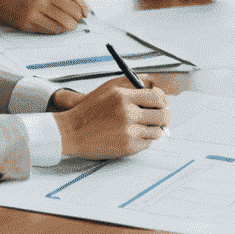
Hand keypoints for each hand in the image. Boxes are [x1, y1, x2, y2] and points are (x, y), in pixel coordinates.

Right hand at [0, 0, 87, 33]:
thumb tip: (84, 10)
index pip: (73, 4)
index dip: (81, 11)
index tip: (82, 13)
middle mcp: (39, 0)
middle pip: (69, 17)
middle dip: (75, 20)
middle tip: (74, 19)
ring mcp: (31, 13)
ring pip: (59, 27)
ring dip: (66, 27)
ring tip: (65, 23)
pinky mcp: (25, 24)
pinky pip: (47, 31)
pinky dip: (54, 29)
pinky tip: (53, 24)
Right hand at [55, 77, 170, 158]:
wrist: (71, 132)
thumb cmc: (89, 110)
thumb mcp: (109, 89)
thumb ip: (133, 86)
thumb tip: (156, 90)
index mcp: (124, 96)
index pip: (157, 97)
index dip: (163, 101)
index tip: (163, 104)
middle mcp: (128, 113)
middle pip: (162, 115)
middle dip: (163, 116)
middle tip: (161, 118)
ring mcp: (128, 131)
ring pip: (156, 131)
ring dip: (153, 129)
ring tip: (143, 127)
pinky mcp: (127, 147)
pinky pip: (147, 144)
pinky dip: (143, 140)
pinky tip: (132, 136)